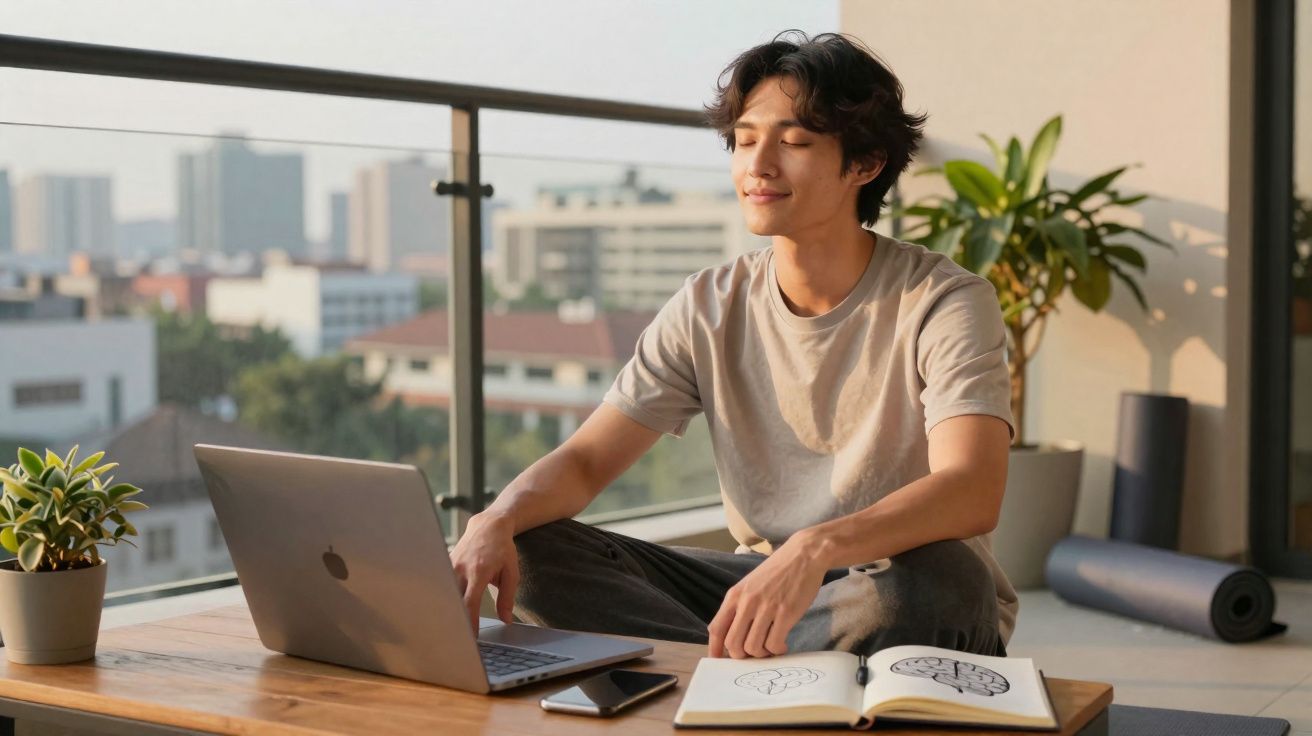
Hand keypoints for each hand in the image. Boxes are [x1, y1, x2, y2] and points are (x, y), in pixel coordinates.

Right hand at [449, 511, 518, 631]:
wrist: (488, 526)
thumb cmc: (502, 550)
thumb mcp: (511, 572)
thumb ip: (507, 597)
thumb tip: (506, 620)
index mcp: (479, 572)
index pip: (470, 602)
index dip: (469, 622)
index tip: (470, 637)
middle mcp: (461, 569)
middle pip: (454, 600)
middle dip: (455, 620)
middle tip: (458, 639)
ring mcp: (450, 565)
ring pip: (446, 593)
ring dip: (448, 609)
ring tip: (450, 628)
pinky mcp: (445, 563)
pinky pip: (443, 584)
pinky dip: (445, 597)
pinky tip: (445, 610)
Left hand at [707, 531, 828, 658]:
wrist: (803, 555)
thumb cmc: (777, 572)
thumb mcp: (750, 584)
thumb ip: (740, 606)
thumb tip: (733, 634)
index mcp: (735, 595)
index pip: (716, 628)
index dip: (715, 650)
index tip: (719, 661)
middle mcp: (747, 602)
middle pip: (732, 643)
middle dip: (742, 656)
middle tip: (754, 654)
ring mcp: (766, 608)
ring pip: (753, 647)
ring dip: (762, 654)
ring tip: (770, 647)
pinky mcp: (785, 613)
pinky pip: (774, 644)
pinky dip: (777, 650)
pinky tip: (783, 644)